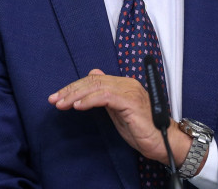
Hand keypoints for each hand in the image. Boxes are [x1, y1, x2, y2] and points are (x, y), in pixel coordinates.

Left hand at [48, 68, 184, 164]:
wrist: (163, 142)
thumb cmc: (141, 129)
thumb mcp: (117, 111)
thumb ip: (104, 95)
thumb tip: (92, 76)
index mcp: (122, 84)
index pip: (93, 79)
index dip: (73, 87)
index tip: (57, 96)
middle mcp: (126, 83)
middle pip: (92, 80)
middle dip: (70, 89)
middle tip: (54, 99)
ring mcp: (129, 91)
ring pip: (96, 86)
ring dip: (75, 95)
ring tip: (61, 104)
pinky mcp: (130, 102)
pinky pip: (105, 97)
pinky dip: (89, 100)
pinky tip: (77, 106)